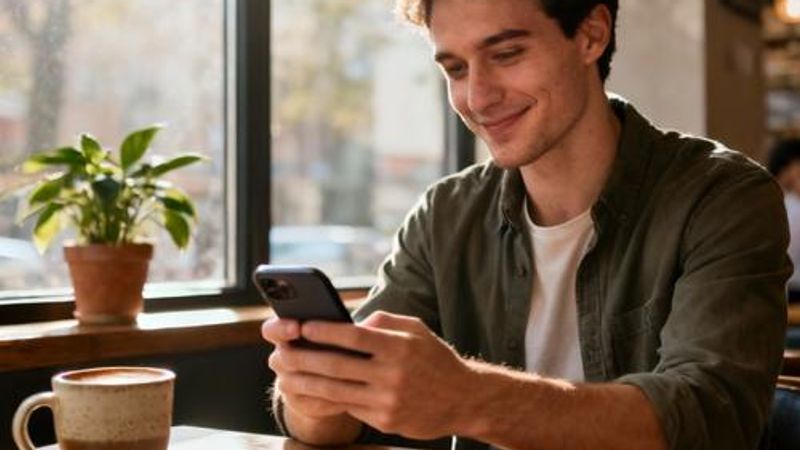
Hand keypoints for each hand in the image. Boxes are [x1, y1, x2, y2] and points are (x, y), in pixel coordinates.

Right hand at [261, 317, 349, 419]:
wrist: (335, 375)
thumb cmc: (340, 343)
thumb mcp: (343, 330)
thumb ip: (346, 326)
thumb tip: (367, 326)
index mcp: (287, 333)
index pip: (271, 329)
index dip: (281, 328)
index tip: (298, 327)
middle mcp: (282, 358)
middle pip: (281, 358)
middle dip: (301, 356)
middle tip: (324, 355)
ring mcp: (287, 381)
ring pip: (294, 383)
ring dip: (320, 379)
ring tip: (344, 376)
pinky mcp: (298, 403)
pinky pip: (311, 402)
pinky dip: (331, 398)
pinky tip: (352, 393)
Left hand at [294, 311, 474, 438]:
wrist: (464, 400)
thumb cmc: (435, 359)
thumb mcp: (416, 330)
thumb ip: (383, 321)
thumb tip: (349, 322)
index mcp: (399, 347)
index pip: (353, 337)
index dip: (324, 332)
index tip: (301, 326)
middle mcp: (392, 375)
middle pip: (337, 365)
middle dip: (303, 357)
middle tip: (280, 351)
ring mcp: (387, 400)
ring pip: (335, 390)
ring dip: (304, 381)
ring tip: (283, 374)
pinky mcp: (384, 420)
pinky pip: (346, 408)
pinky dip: (322, 399)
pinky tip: (305, 391)